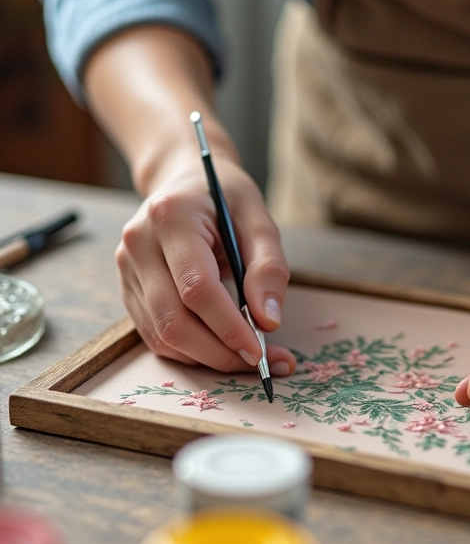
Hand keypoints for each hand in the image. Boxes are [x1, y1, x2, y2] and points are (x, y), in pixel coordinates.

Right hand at [116, 155, 296, 374]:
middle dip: (220, 352)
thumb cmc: (224, 197)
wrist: (184, 180)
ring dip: (207, 358)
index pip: (196, 288)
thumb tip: (268, 321)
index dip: (229, 327)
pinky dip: (191, 351)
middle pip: (174, 320)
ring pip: (162, 335)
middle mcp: (138, 244)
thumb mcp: (258, 219)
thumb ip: (269, 268)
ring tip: (246, 358)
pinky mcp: (128, 289)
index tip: (261, 351)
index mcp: (170, 218)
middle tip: (260, 362)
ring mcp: (126, 269)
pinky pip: (156, 335)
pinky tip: (220, 348)